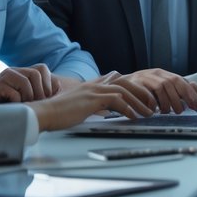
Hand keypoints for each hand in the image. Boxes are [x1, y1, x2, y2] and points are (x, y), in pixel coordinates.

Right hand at [0, 64, 58, 103]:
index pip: (42, 69)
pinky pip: (15, 92)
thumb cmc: (7, 106)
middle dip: (40, 92)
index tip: (48, 99)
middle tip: (37, 105)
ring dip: (29, 97)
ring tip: (25, 106)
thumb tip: (59, 90)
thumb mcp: (27, 98)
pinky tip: (13, 107)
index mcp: (23, 72)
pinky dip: (17, 102)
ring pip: (26, 81)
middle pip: (36, 73)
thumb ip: (40, 93)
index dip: (48, 84)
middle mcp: (14, 71)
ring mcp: (5, 76)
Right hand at [27, 73, 154, 131]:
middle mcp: (95, 84)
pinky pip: (117, 101)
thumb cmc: (59, 113)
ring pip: (124, 90)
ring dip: (139, 102)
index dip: (133, 87)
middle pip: (126, 82)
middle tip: (152, 104)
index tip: (143, 98)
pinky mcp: (92, 99)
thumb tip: (105, 110)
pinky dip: (128, 108)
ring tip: (148, 112)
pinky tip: (134, 117)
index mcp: (93, 85)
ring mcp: (93, 90)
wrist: (43, 113)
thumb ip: (94, 105)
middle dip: (142, 92)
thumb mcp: (80, 106)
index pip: (118, 80)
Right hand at [118, 68, 196, 112]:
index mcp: (164, 75)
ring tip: (168, 112)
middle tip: (186, 110)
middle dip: (183, 96)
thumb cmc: (141, 90)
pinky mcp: (132, 83)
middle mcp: (155, 74)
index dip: (192, 91)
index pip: (182, 80)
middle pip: (173, 81)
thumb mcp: (160, 89)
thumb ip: (177, 92)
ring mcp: (144, 77)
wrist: (117, 86)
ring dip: (167, 101)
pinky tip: (154, 110)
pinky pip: (145, 92)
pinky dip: (151, 102)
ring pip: (161, 87)